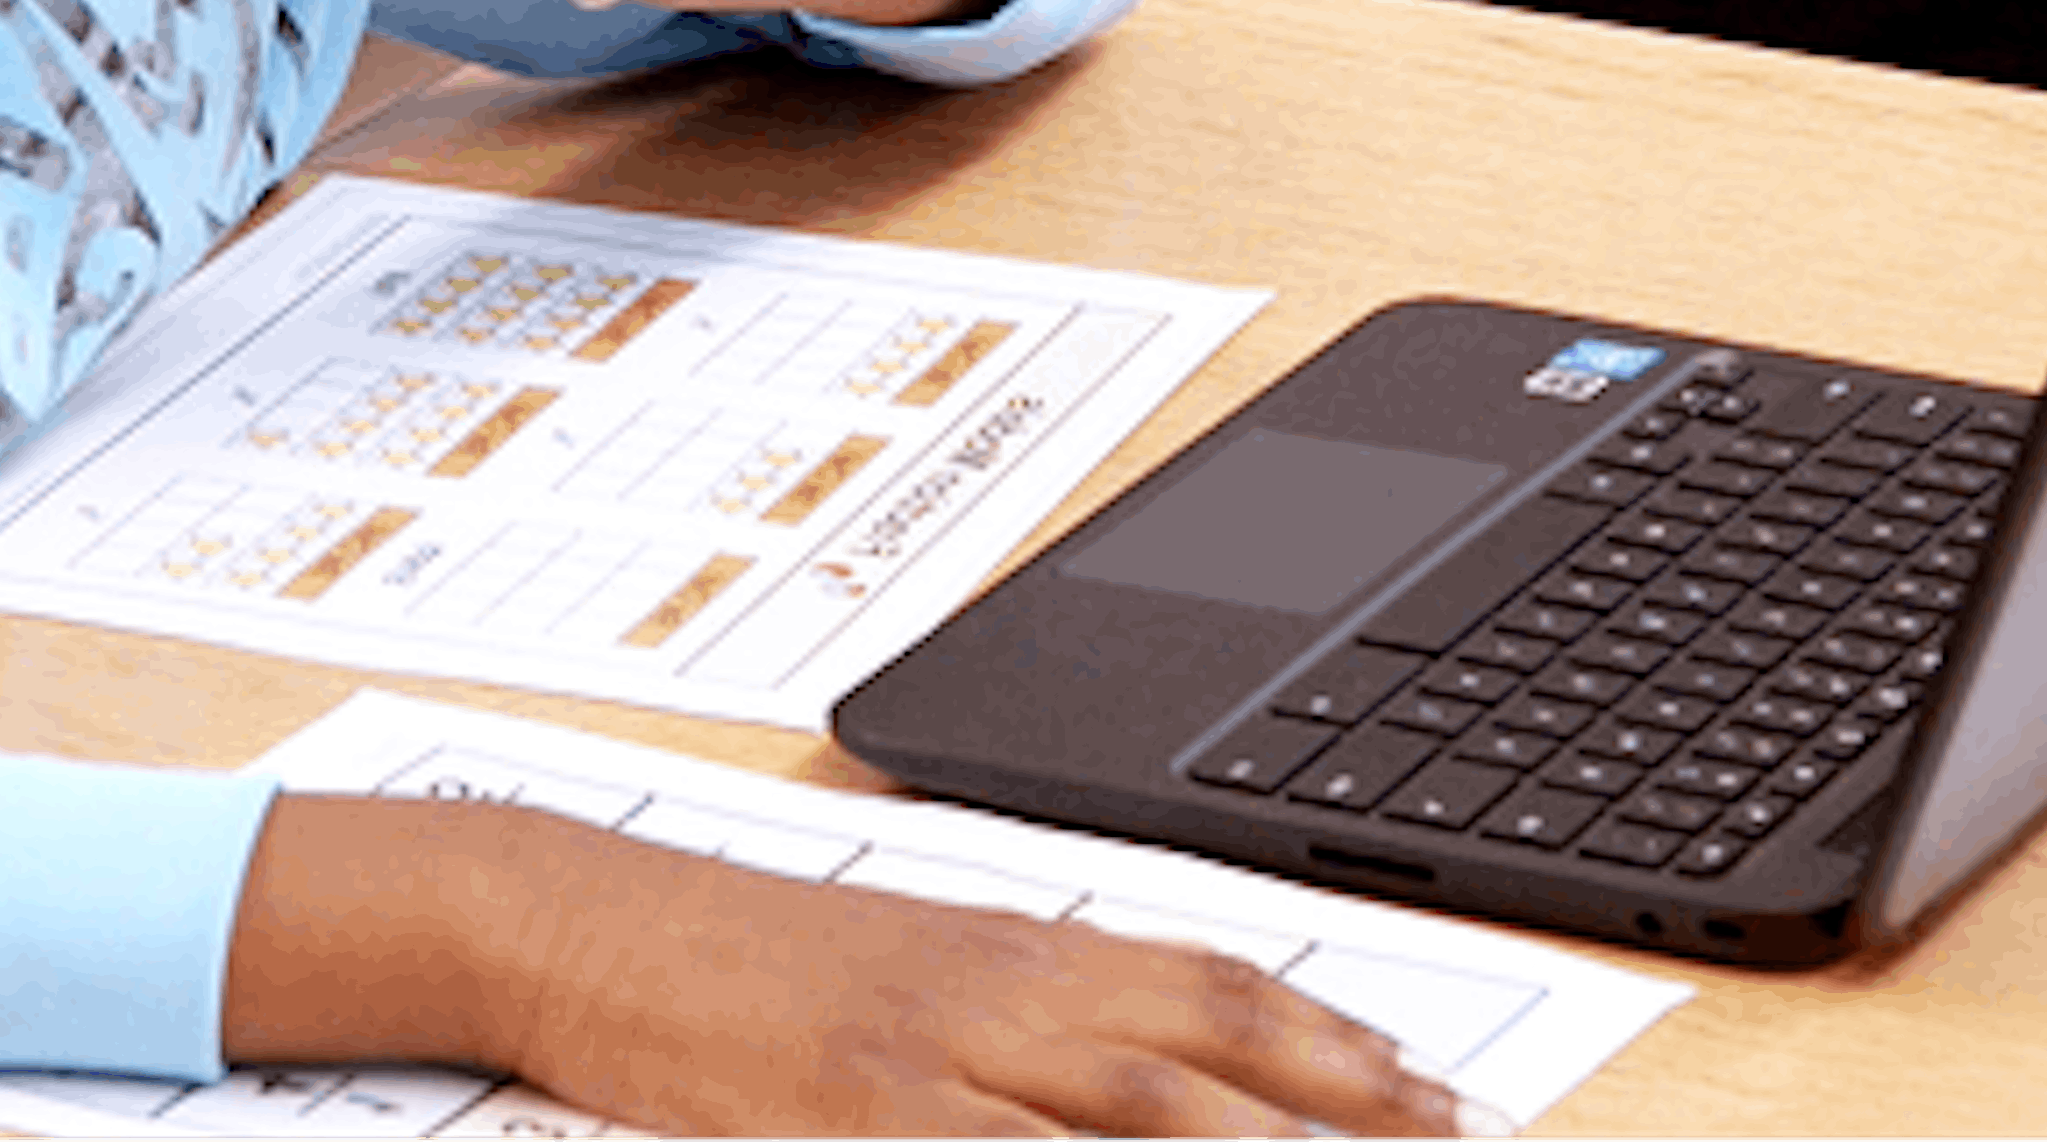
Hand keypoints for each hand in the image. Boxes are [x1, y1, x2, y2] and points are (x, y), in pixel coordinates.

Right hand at [226, 796, 1476, 1140]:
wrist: (589, 922)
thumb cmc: (743, 956)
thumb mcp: (903, 960)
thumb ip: (1028, 1000)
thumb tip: (1150, 1054)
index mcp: (1014, 943)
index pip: (1215, 979)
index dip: (1339, 1034)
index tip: (1433, 1086)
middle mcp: (998, 988)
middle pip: (1211, 1043)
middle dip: (1352, 1100)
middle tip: (1456, 1138)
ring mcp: (934, 1055)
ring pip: (1142, 1110)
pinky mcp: (862, 1114)